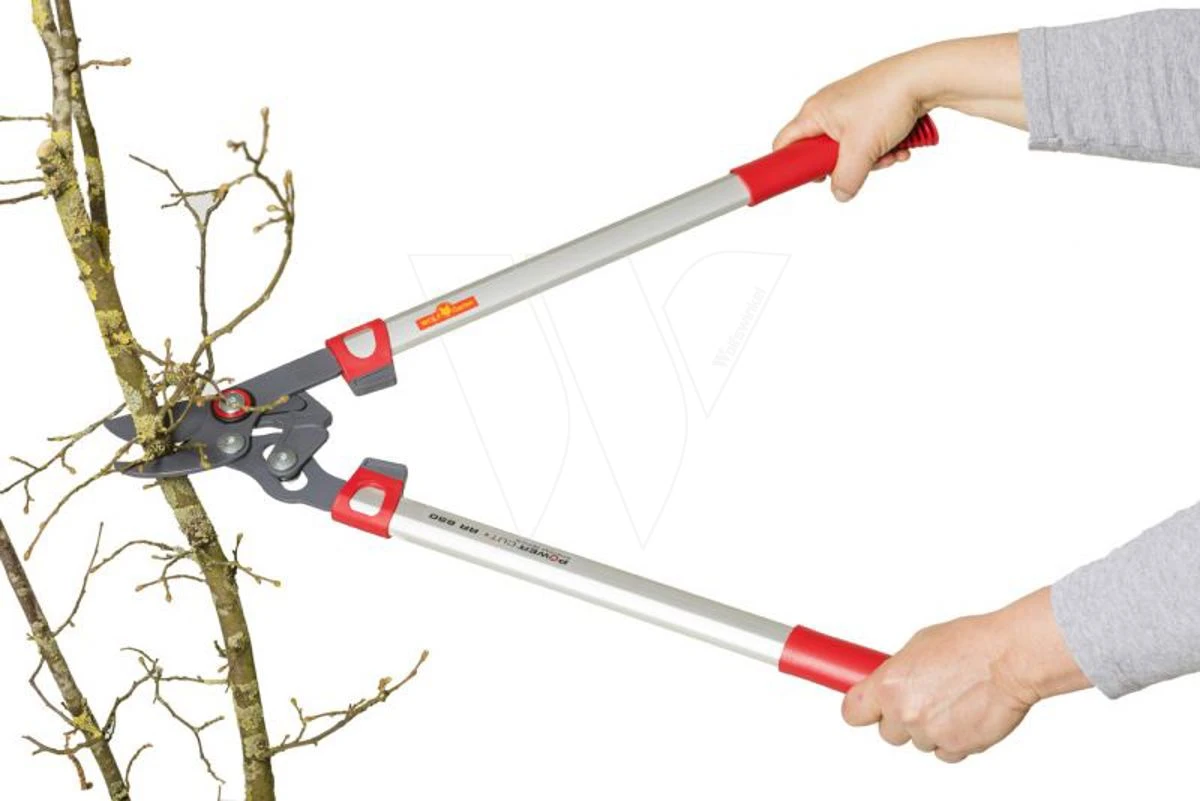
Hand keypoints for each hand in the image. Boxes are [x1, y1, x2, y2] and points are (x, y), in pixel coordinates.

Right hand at [774, 34, 1024, 201]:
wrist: (926, 77)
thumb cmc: (887, 100)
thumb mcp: (861, 149)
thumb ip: (845, 178)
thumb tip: (840, 194)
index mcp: (814, 113)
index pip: (785, 145)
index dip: (792, 167)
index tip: (808, 181)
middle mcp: (828, 109)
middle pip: (823, 153)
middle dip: (847, 166)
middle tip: (862, 166)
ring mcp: (851, 109)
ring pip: (850, 149)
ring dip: (872, 160)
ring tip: (890, 154)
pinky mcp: (871, 109)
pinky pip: (869, 139)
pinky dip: (884, 148)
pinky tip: (900, 147)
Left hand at [842, 587, 1089, 762]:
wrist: (1009, 659)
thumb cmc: (969, 644)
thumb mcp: (918, 646)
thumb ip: (898, 672)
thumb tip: (887, 684)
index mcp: (888, 685)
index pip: (853, 712)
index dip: (862, 710)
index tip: (867, 707)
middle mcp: (904, 713)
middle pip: (887, 732)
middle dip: (901, 719)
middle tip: (923, 699)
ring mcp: (931, 733)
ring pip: (919, 742)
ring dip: (931, 728)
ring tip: (953, 701)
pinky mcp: (957, 747)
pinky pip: (945, 752)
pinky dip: (953, 740)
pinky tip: (966, 716)